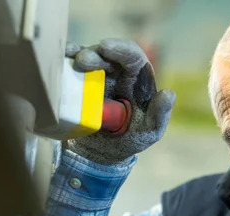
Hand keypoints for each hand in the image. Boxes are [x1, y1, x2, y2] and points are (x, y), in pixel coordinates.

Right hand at [64, 39, 175, 164]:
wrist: (101, 153)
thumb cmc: (130, 139)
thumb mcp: (149, 131)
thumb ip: (159, 115)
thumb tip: (168, 94)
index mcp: (137, 79)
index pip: (132, 57)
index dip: (121, 49)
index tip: (106, 47)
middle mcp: (115, 73)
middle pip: (106, 54)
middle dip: (94, 53)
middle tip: (83, 61)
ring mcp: (95, 77)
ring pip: (85, 57)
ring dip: (77, 55)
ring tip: (73, 62)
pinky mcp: (77, 84)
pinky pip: (69, 69)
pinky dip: (63, 62)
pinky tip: (61, 61)